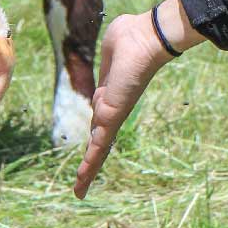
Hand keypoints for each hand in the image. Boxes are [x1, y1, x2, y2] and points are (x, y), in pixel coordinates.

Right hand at [72, 0, 195, 197]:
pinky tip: (82, 183)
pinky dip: (90, 166)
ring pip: (98, 149)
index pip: (100, 119)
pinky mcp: (113, 117)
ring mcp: (114, 115)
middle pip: (99, 139)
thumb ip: (109, 59)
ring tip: (80, 189)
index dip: (93, 132)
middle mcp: (113, 108)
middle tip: (84, 180)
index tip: (90, 145)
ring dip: (88, 170)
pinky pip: (99, 146)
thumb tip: (114, 52)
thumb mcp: (112, 52)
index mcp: (111, 95)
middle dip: (91, 161)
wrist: (147, 38)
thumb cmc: (132, 37)